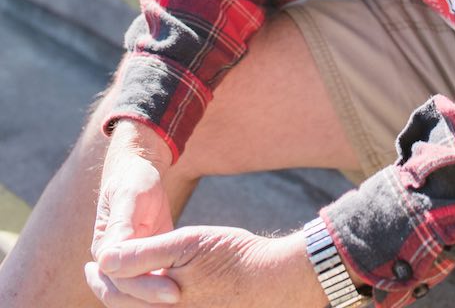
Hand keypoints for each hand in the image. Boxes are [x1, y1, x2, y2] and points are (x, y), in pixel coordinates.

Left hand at [85, 226, 326, 306]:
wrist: (271, 280)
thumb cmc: (231, 256)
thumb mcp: (186, 244)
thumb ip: (143, 253)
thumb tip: (105, 258)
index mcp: (159, 304)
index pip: (115, 294)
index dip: (101, 277)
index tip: (92, 263)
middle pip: (125, 307)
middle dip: (109, 289)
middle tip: (96, 272)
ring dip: (126, 296)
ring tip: (121, 278)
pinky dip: (146, 301)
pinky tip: (152, 285)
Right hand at [89, 121, 175, 301]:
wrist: (140, 172)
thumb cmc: (133, 180)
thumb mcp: (129, 196)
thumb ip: (120, 225)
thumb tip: (105, 260)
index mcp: (104, 248)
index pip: (121, 280)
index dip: (145, 289)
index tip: (174, 292)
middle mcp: (113, 262)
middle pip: (128, 294)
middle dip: (153, 300)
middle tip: (184, 300)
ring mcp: (129, 264)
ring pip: (139, 294)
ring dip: (158, 302)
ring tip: (189, 303)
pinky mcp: (147, 262)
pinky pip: (154, 282)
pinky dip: (166, 291)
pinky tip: (190, 294)